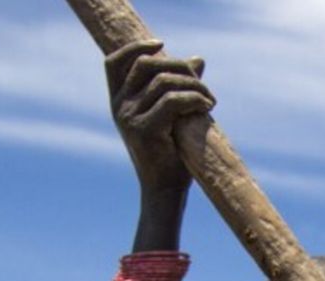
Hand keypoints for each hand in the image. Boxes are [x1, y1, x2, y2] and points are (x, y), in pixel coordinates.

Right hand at [105, 40, 214, 192]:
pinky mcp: (144, 130)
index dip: (136, 47)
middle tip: (203, 84)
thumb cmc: (172, 156)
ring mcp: (128, 118)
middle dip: (179, 66)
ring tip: (210, 100)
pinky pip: (173, 100)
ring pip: (164, 81)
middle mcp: (119, 107)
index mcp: (119, 102)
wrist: (165, 192)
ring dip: (194, 85)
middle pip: (146, 65)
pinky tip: (208, 106)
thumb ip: (181, 86)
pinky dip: (194, 98)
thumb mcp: (174, 116)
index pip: (114, 62)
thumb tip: (198, 58)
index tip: (163, 44)